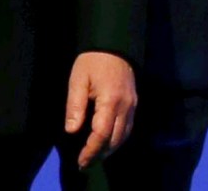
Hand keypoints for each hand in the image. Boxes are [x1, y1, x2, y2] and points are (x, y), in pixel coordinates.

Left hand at [65, 51, 136, 169]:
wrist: (114, 44)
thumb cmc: (92, 61)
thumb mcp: (78, 80)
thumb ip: (75, 106)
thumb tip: (72, 130)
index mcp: (110, 100)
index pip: (102, 133)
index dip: (91, 150)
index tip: (81, 160)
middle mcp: (125, 106)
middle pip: (115, 139)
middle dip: (100, 154)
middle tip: (85, 162)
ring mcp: (132, 105)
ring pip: (124, 135)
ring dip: (110, 149)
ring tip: (94, 155)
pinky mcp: (134, 103)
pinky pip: (129, 127)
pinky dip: (118, 139)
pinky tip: (107, 141)